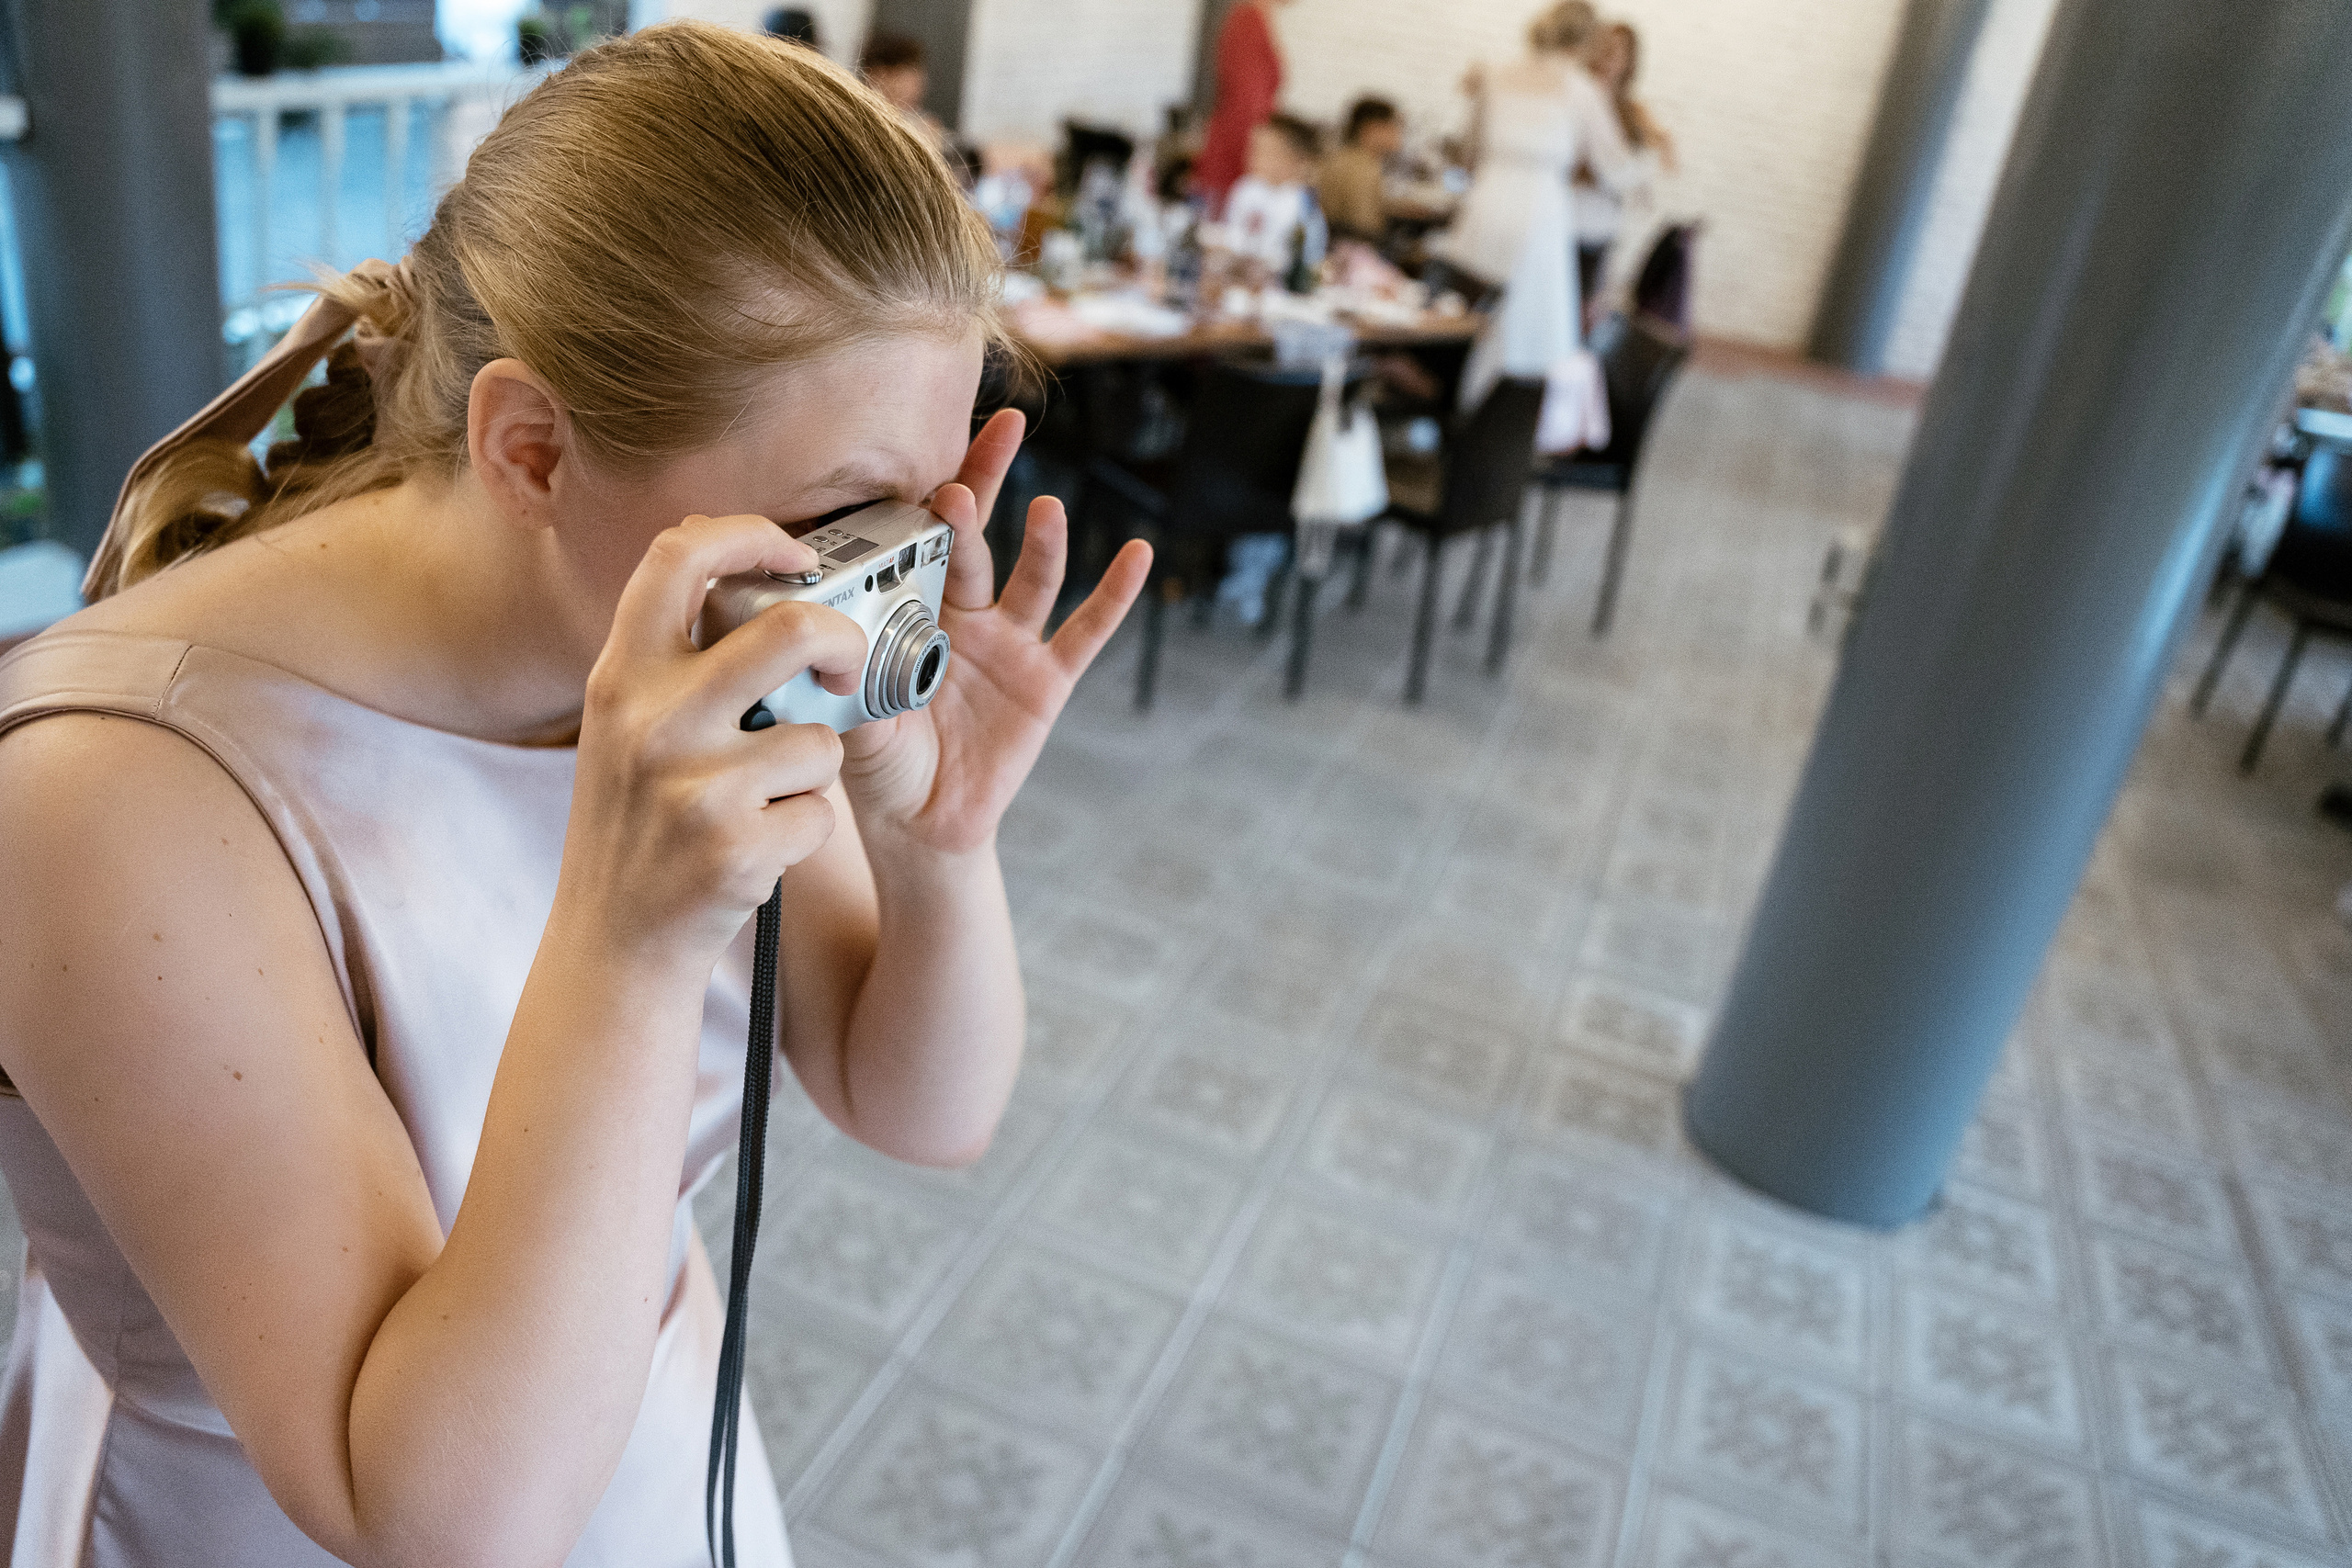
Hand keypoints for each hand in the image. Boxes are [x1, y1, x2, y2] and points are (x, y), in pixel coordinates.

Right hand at [564, 514, 867, 966]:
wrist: (614, 944)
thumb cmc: (638, 824)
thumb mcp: (624, 725)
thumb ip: (674, 659)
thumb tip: (754, 573)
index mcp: (622, 676)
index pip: (678, 555)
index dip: (750, 534)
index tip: (797, 552)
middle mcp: (651, 721)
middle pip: (791, 630)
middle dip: (844, 643)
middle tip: (846, 671)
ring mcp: (693, 787)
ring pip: (821, 737)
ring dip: (816, 769)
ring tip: (771, 798)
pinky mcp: (734, 849)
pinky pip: (821, 813)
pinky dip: (808, 830)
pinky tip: (762, 848)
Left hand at [839, 408, 1150, 853]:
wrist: (924, 823)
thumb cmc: (879, 766)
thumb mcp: (854, 723)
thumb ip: (850, 683)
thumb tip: (833, 645)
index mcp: (908, 614)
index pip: (917, 542)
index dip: (923, 501)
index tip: (925, 463)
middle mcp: (961, 616)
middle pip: (976, 537)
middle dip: (986, 483)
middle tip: (1000, 431)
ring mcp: (1009, 644)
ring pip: (1032, 577)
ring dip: (1043, 541)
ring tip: (1045, 509)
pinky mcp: (1047, 680)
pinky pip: (1087, 631)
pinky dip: (1114, 594)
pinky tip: (1137, 554)